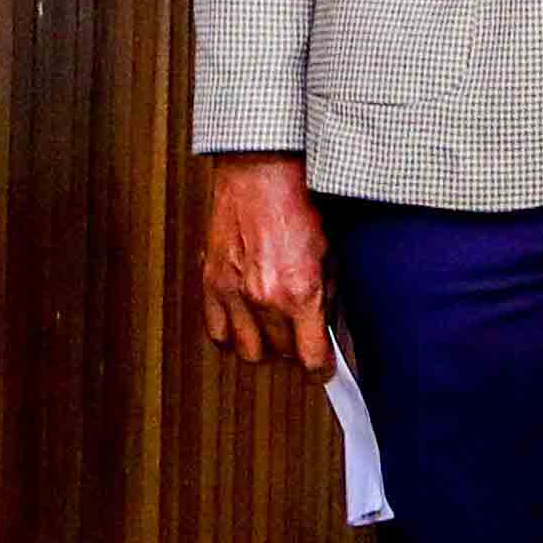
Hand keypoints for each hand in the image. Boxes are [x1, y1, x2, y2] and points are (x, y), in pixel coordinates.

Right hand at [199, 154, 333, 375]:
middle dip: (294, 351)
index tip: (323, 368)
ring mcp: (233, 293)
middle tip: (302, 338)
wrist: (262, 173)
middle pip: (279, 354)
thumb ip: (330, 294)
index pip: (310, 357)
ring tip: (275, 331)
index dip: (320, 368)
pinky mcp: (211, 283)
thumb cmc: (299, 203)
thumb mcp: (332, 252)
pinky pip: (217, 332)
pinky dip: (231, 334)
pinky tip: (245, 323)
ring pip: (247, 350)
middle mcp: (263, 298)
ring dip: (263, 346)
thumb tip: (329, 323)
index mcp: (300, 292)